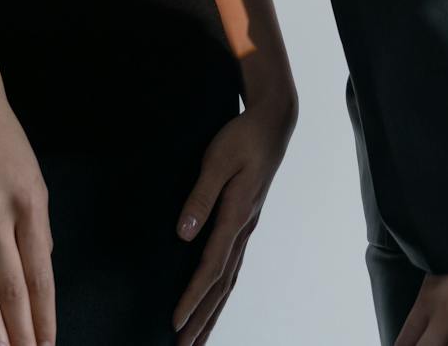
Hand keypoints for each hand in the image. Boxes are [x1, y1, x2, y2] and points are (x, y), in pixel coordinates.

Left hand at [171, 89, 296, 344]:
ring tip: (196, 339)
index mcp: (236, 217)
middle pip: (221, 287)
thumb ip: (199, 198)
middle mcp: (243, 230)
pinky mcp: (244, 223)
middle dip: (202, 320)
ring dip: (212, 312)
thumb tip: (183, 234)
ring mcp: (246, 229)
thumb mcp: (217, 160)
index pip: (211, 268)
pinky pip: (231, 268)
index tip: (175, 322)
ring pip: (228, 282)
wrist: (272, 123)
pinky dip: (221, 292)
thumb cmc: (242, 137)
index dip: (192, 298)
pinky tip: (213, 302)